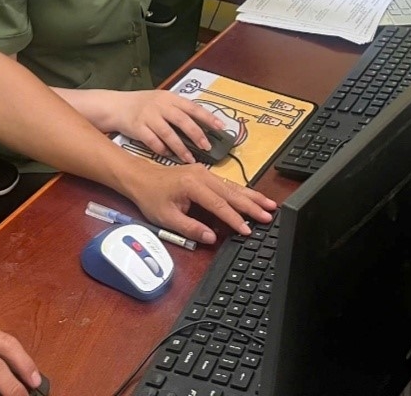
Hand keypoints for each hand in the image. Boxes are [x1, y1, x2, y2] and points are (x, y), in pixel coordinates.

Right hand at [106, 90, 227, 164]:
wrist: (116, 106)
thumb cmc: (144, 105)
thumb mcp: (162, 101)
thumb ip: (179, 110)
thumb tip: (203, 125)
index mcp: (170, 98)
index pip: (193, 107)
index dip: (208, 117)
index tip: (221, 127)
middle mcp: (160, 105)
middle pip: (183, 120)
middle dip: (197, 135)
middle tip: (206, 147)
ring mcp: (148, 116)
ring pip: (168, 134)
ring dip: (180, 148)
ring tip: (190, 159)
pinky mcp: (137, 128)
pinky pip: (152, 142)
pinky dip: (161, 149)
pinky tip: (167, 155)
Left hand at [119, 159, 276, 244]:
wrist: (141, 177)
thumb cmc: (152, 198)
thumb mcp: (167, 217)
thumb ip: (190, 228)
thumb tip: (212, 237)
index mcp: (192, 185)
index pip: (218, 205)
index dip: (234, 219)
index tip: (247, 230)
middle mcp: (202, 175)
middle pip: (231, 193)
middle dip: (251, 205)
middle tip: (269, 215)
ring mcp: (206, 172)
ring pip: (233, 186)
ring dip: (251, 196)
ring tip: (269, 205)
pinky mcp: (206, 174)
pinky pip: (228, 184)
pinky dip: (242, 191)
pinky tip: (253, 197)